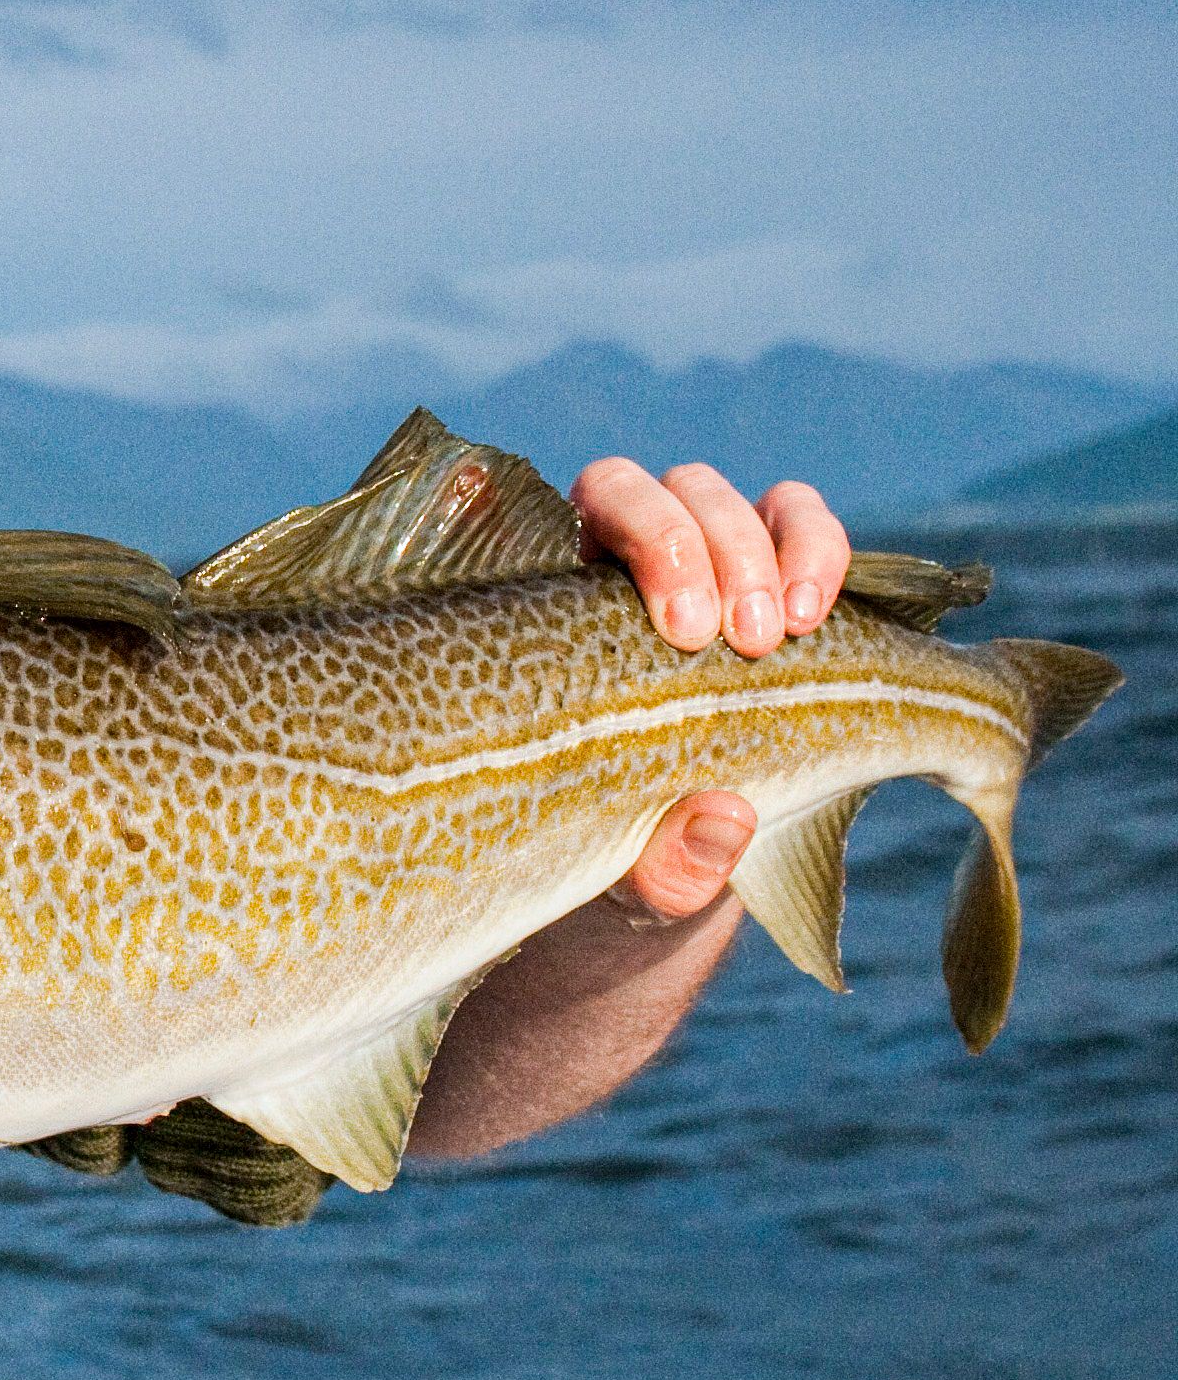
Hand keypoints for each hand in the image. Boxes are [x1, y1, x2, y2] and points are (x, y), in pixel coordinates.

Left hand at [572, 457, 852, 918]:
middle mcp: (624, 567)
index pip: (584, 511)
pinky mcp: (781, 581)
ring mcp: (706, 565)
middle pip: (664, 491)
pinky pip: (803, 526)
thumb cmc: (623, 858)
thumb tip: (721, 819)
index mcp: (560, 608)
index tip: (683, 629)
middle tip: (739, 645)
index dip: (642, 537)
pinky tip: (820, 616)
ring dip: (770, 551)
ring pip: (736, 500)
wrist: (679, 863)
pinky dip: (819, 552)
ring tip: (784, 635)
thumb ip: (665, 869)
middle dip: (710, 552)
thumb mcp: (635, 888)